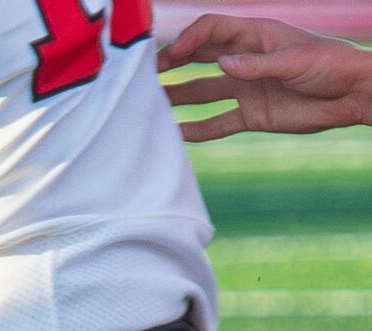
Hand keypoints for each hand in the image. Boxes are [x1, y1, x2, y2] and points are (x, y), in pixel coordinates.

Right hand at [159, 14, 371, 139]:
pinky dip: (196, 130)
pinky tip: (174, 135)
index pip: (212, 30)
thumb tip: (222, 66)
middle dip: (171, 64)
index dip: (189, 39)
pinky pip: (217, 123)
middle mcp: (245, 60)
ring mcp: (246, 88)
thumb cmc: (331, 64)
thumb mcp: (296, 60)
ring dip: (176, 97)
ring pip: (202, 92)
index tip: (172, 54)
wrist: (353, 95)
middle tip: (144, 76)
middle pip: (199, 59)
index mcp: (255, 36)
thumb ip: (257, 64)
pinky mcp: (251, 115)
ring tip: (148, 106)